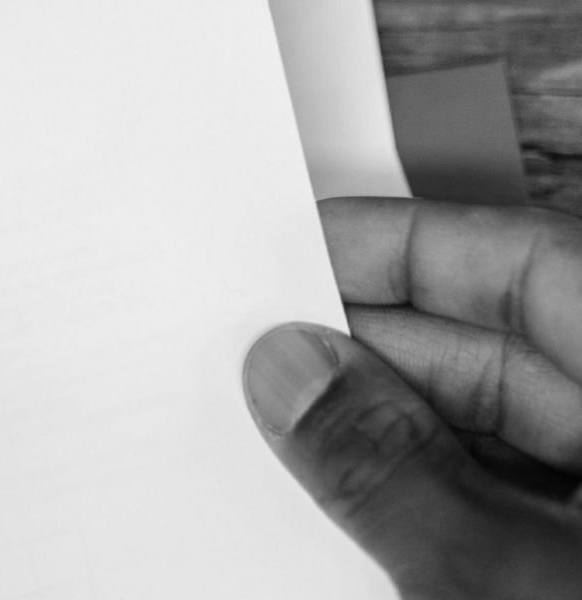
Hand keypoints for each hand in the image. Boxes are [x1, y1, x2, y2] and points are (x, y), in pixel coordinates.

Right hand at [245, 197, 581, 597]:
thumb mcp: (512, 583)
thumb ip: (395, 473)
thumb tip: (290, 371)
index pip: (531, 264)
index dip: (403, 245)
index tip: (295, 251)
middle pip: (518, 347)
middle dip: (383, 355)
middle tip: (270, 364)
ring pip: (519, 433)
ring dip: (405, 439)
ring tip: (302, 453)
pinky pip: (539, 507)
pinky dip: (457, 506)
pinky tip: (368, 518)